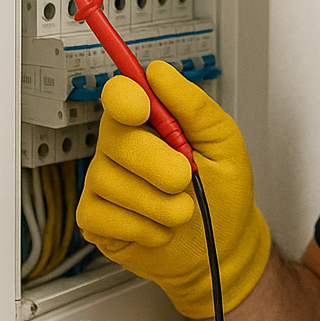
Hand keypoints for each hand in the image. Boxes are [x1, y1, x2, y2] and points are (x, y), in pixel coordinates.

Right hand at [77, 60, 270, 317]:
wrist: (224, 248)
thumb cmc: (224, 193)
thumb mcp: (224, 142)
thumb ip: (193, 105)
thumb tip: (158, 72)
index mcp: (149, 122)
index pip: (119, 94)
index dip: (124, 98)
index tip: (142, 109)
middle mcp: (120, 147)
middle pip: (114, 138)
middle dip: (157, 163)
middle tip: (185, 178)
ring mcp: (103, 182)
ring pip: (109, 181)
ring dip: (158, 203)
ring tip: (182, 210)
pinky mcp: (95, 219)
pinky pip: (103, 217)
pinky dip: (143, 228)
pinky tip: (160, 230)